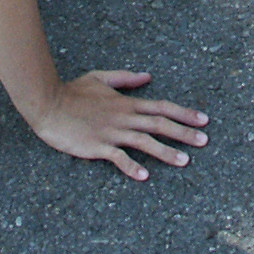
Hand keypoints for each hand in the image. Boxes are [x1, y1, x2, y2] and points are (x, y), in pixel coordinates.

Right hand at [32, 70, 209, 180]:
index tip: (203, 120)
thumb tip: (147, 77)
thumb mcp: (100, 78)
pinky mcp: (97, 146)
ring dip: (166, 152)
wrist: (49, 103)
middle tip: (204, 141)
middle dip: (184, 133)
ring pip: (144, 142)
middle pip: (159, 124)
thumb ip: (125, 79)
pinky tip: (144, 177)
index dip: (184, 113)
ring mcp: (111, 132)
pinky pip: (118, 158)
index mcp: (126, 103)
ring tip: (184, 161)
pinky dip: (131, 167)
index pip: (162, 107)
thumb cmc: (72, 92)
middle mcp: (124, 117)